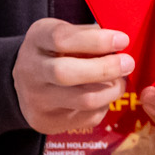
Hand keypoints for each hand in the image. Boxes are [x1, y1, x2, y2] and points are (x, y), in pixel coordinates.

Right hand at [14, 19, 131, 134]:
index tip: (122, 40)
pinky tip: (105, 95)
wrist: (25, 84)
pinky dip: (105, 104)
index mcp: (36, 40)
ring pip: (84, 100)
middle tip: (128, 63)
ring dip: (112, 90)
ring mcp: (37, 99)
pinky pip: (89, 116)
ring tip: (120, 81)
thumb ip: (89, 35)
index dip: (96, 40)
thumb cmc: (56, 53)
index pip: (61, 39)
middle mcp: (31, 70)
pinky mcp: (49, 121)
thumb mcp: (65, 33)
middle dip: (105, 69)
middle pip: (66, 73)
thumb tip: (120, 43)